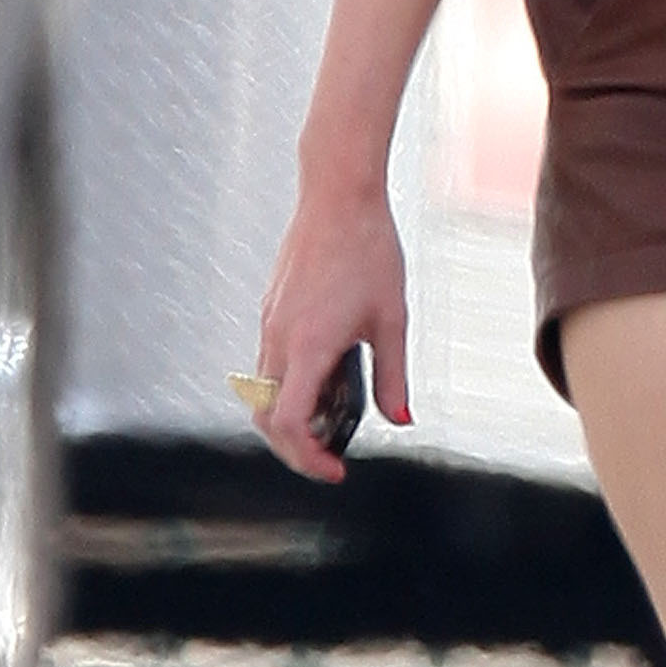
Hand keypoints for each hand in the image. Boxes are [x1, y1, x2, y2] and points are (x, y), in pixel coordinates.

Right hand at [249, 180, 413, 485]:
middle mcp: (278, 339)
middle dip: (295, 448)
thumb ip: (394, 376)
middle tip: (332, 458)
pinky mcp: (271, 311)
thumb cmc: (370, 252)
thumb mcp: (393, 319)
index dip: (307, 458)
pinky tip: (328, 380)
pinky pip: (270, 365)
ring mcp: (269, 324)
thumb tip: (400, 420)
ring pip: (264, 393)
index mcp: (308, 346)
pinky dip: (291, 387)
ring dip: (293, 417)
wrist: (339, 197)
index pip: (288, 424)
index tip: (336, 469)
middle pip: (266, 418)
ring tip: (336, 419)